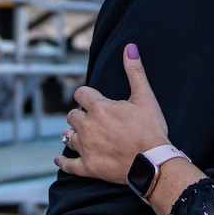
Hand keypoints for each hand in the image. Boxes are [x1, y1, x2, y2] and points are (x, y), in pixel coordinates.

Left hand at [57, 43, 169, 184]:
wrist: (153, 163)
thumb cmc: (151, 129)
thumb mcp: (145, 97)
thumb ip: (135, 71)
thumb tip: (129, 47)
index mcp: (99, 107)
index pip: (81, 93)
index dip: (87, 95)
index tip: (93, 99)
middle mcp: (87, 126)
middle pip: (72, 115)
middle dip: (81, 115)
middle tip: (93, 119)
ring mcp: (85, 148)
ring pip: (69, 136)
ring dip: (74, 134)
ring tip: (83, 135)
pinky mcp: (88, 167)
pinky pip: (69, 165)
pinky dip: (64, 162)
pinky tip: (60, 160)